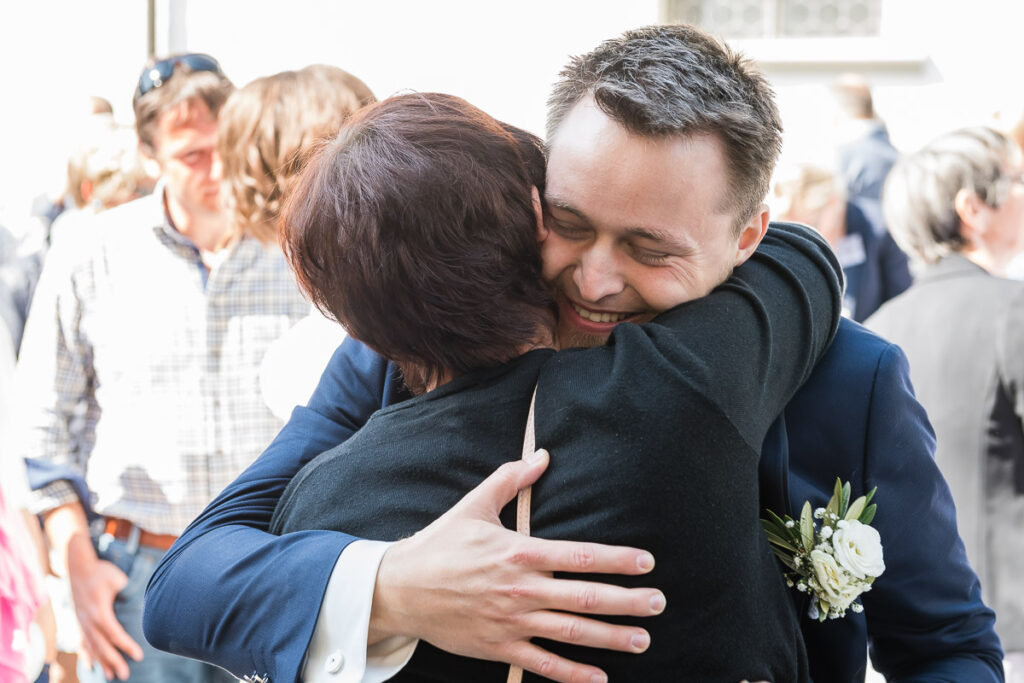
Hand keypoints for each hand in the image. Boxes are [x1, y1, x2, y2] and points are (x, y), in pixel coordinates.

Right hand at [67, 541, 143, 679]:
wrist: (77, 566)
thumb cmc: (100, 571)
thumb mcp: (116, 577)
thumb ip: (126, 590)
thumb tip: (141, 600)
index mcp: (99, 611)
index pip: (114, 633)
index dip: (126, 646)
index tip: (138, 656)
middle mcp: (88, 620)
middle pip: (102, 645)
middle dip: (114, 661)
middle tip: (125, 675)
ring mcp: (81, 621)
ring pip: (92, 646)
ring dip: (101, 661)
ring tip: (110, 675)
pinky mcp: (79, 620)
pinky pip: (82, 642)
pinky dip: (87, 655)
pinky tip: (90, 666)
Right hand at [371, 449, 664, 682]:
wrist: (400, 588)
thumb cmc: (440, 544)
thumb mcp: (474, 505)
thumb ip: (510, 479)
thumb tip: (542, 455)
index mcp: (520, 552)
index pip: (581, 556)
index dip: (618, 560)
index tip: (647, 563)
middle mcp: (522, 589)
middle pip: (586, 598)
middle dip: (628, 602)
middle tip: (660, 603)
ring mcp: (512, 622)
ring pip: (572, 633)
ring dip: (612, 638)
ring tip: (644, 640)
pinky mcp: (499, 647)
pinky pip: (543, 664)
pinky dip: (573, 674)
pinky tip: (600, 677)